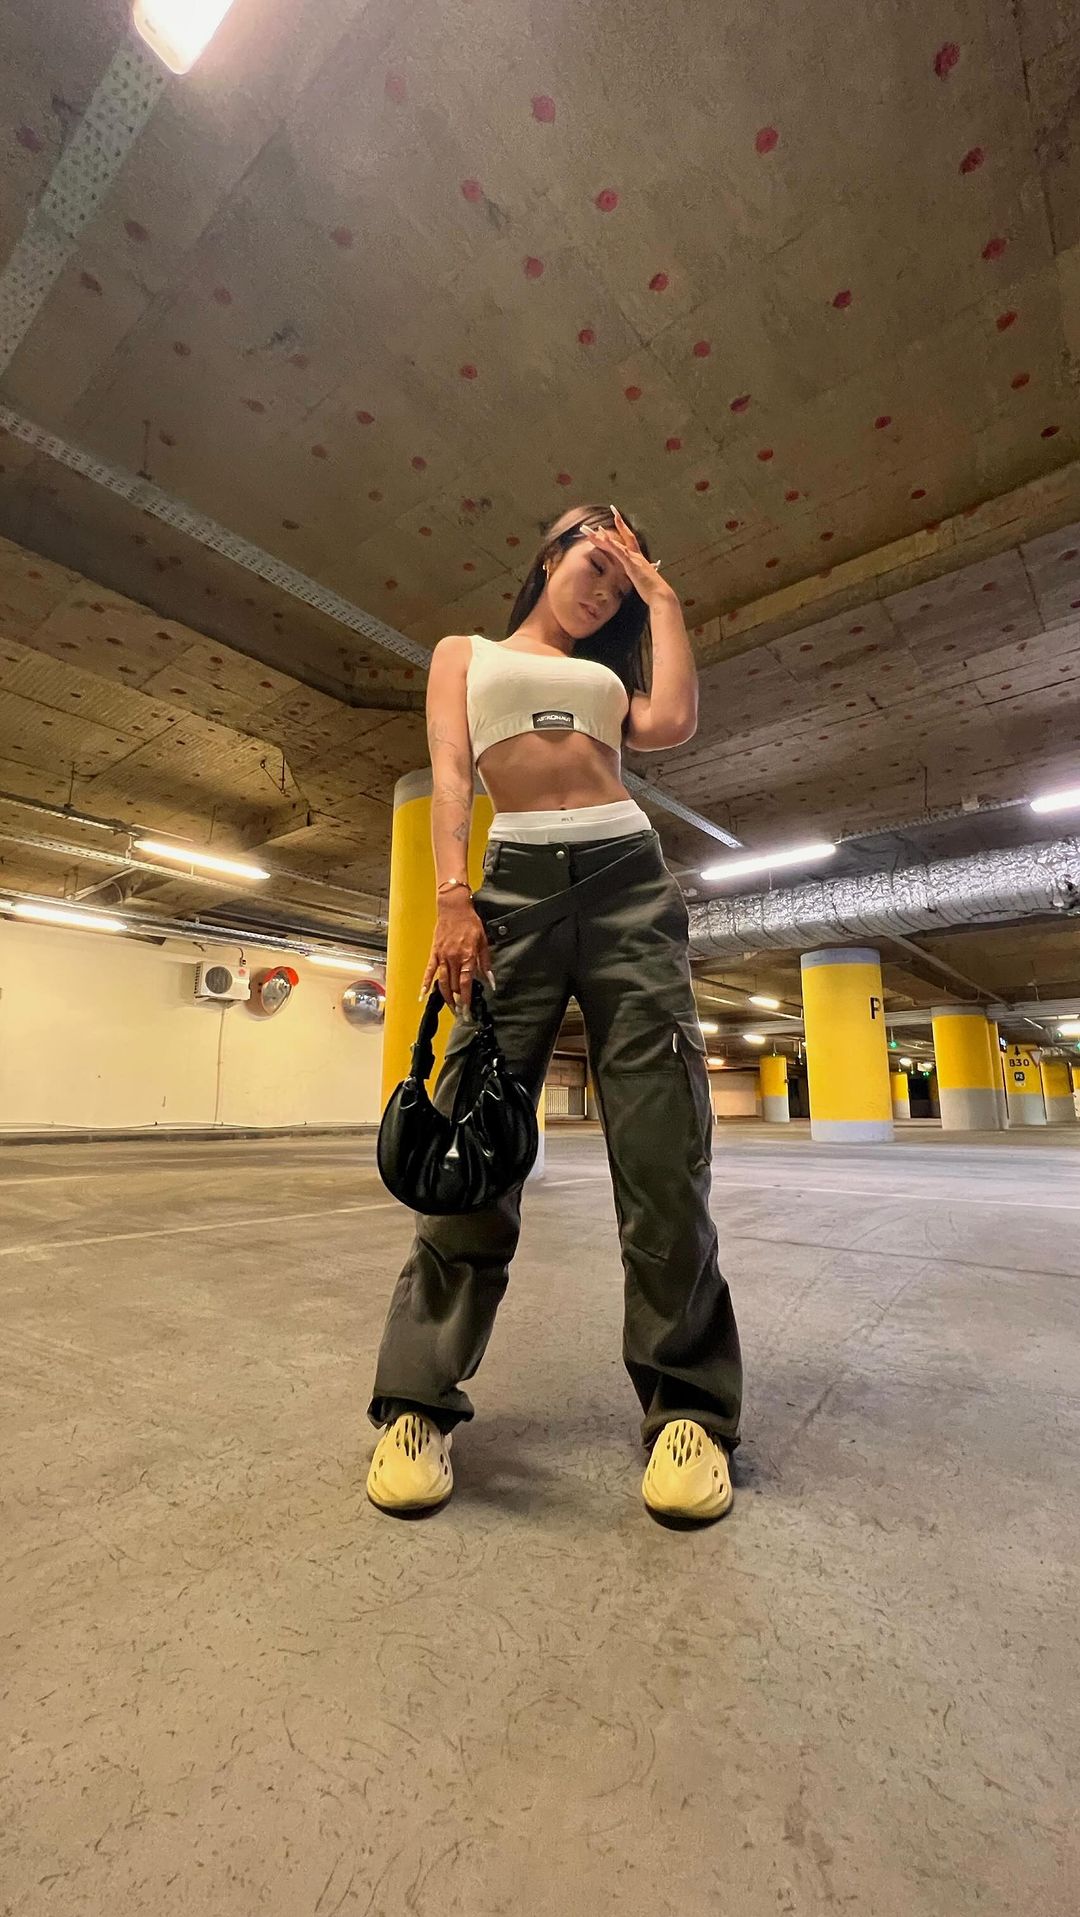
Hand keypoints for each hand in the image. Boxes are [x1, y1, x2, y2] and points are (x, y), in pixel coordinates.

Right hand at [421, 897, 495, 1016]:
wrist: (454, 908)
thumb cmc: (471, 924)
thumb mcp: (483, 942)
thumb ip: (486, 963)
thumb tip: (491, 982)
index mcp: (467, 957)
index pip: (466, 983)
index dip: (467, 999)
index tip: (468, 1012)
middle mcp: (454, 959)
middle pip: (454, 986)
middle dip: (458, 1002)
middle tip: (462, 1014)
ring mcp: (442, 957)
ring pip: (442, 982)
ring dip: (446, 997)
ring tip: (450, 1008)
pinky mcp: (434, 953)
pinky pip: (428, 971)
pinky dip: (425, 984)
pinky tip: (423, 995)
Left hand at [585, 506, 675, 607]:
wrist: (661, 596)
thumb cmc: (654, 591)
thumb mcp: (645, 581)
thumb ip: (642, 576)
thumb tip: (646, 574)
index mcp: (639, 558)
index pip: (629, 539)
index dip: (623, 527)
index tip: (616, 517)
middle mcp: (636, 555)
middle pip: (624, 536)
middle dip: (618, 522)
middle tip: (612, 508)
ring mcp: (634, 559)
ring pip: (616, 543)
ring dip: (602, 536)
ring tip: (591, 528)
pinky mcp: (631, 565)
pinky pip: (619, 553)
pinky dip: (611, 544)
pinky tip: (602, 537)